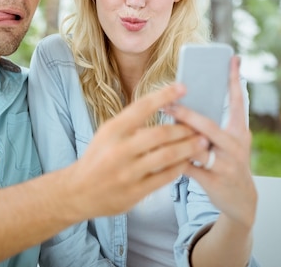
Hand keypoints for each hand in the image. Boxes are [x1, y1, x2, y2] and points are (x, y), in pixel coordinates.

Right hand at [63, 83, 209, 219]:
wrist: (79, 191)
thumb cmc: (97, 157)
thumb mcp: (107, 133)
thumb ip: (131, 122)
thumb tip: (161, 106)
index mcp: (112, 130)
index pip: (141, 107)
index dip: (164, 96)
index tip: (182, 87)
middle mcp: (119, 149)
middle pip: (161, 133)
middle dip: (184, 128)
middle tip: (199, 126)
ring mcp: (128, 172)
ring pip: (167, 156)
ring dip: (188, 148)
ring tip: (202, 142)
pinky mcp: (135, 191)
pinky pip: (165, 177)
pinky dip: (179, 168)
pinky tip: (187, 162)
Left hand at [167, 56, 256, 228]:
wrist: (241, 200)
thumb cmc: (227, 162)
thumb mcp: (229, 142)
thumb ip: (211, 124)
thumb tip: (184, 102)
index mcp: (239, 131)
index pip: (238, 102)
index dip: (234, 80)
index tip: (232, 58)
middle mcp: (235, 145)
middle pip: (209, 126)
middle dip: (187, 115)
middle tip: (168, 104)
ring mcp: (226, 164)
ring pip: (197, 147)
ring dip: (177, 138)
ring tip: (159, 128)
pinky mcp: (214, 180)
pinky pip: (188, 167)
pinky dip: (172, 159)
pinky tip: (157, 154)